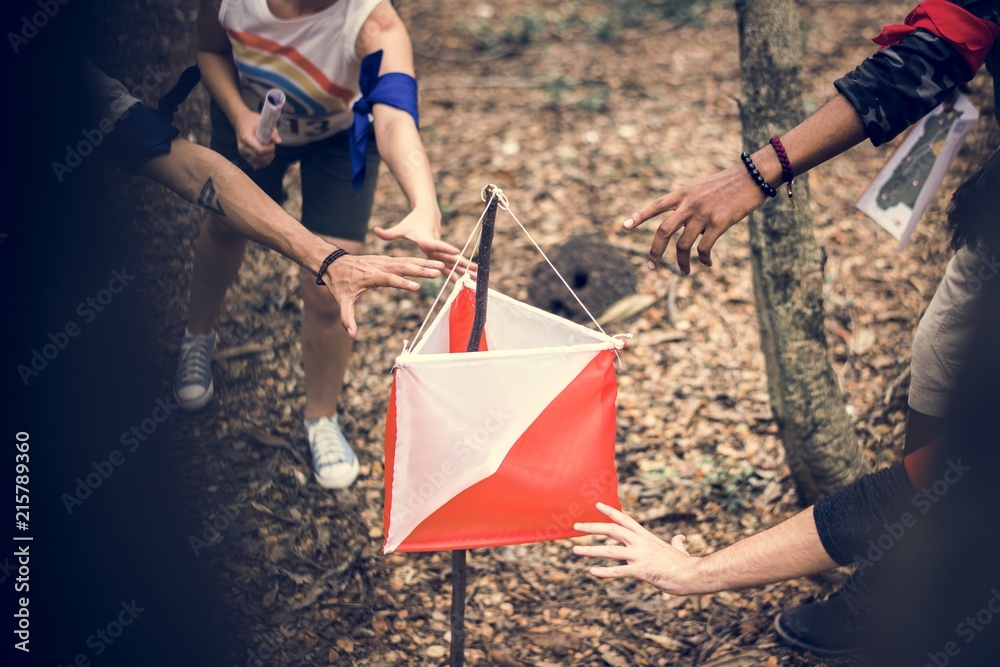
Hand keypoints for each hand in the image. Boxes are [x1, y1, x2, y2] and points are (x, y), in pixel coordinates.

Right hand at [233, 108, 280, 169]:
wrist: (241, 122)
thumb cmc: (253, 121)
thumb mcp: (264, 123)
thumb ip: (273, 133)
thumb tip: (279, 142)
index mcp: (246, 138)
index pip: (260, 150)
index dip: (270, 149)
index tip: (273, 143)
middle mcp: (242, 147)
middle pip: (260, 157)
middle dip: (270, 153)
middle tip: (272, 145)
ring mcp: (243, 153)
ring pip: (259, 163)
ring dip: (268, 159)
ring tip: (270, 150)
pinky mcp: (245, 157)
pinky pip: (256, 165)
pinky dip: (264, 162)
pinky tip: (267, 155)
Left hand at [322, 254, 443, 337]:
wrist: (335, 263)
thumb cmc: (340, 284)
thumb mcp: (343, 302)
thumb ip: (348, 319)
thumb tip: (352, 336)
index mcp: (370, 276)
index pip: (389, 279)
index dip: (402, 283)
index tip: (417, 287)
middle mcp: (379, 266)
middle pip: (403, 266)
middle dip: (420, 269)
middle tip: (437, 272)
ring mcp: (384, 261)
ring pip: (407, 261)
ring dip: (424, 263)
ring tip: (440, 266)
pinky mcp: (387, 259)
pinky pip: (405, 259)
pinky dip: (419, 261)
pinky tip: (431, 264)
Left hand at [374, 207, 476, 281]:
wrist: (427, 212)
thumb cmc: (412, 221)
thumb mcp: (401, 227)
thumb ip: (389, 233)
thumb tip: (375, 230)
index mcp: (427, 239)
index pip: (437, 244)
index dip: (445, 248)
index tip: (456, 252)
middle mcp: (436, 245)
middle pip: (450, 255)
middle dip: (462, 263)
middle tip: (474, 269)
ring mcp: (440, 250)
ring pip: (454, 261)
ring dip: (465, 269)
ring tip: (477, 277)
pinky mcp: (441, 254)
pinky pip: (450, 265)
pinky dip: (456, 273)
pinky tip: (464, 281)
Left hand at [572, 502, 699, 595]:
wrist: (693, 574)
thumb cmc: (685, 563)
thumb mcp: (678, 549)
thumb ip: (676, 542)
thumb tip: (681, 538)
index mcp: (646, 536)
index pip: (624, 519)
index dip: (609, 512)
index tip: (596, 505)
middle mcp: (640, 543)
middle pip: (611, 530)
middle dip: (592, 527)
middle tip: (575, 526)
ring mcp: (640, 556)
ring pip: (610, 551)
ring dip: (590, 550)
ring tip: (574, 550)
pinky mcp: (641, 570)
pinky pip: (619, 571)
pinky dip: (605, 572)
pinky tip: (592, 572)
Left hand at [622, 165, 765, 274]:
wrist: (753, 175)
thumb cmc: (729, 182)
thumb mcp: (702, 187)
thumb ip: (688, 203)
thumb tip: (681, 223)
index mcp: (683, 193)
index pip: (655, 205)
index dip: (639, 216)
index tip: (624, 226)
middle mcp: (689, 204)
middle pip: (663, 231)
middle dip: (655, 252)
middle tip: (651, 266)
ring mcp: (703, 214)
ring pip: (683, 245)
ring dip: (682, 263)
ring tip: (684, 272)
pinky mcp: (719, 223)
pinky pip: (704, 248)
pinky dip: (703, 259)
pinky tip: (706, 264)